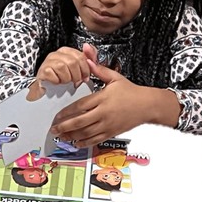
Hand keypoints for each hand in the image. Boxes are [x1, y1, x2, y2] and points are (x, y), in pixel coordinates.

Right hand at [35, 44, 95, 85]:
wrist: (48, 89)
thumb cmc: (62, 78)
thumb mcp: (78, 68)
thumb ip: (88, 57)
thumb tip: (88, 46)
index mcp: (66, 51)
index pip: (81, 56)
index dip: (85, 69)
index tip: (85, 77)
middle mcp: (57, 54)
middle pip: (73, 62)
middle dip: (76, 75)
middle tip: (74, 81)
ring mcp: (48, 61)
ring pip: (62, 67)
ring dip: (66, 78)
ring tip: (64, 81)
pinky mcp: (43, 71)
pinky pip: (53, 75)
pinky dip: (57, 81)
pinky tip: (57, 82)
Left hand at [51, 58, 179, 147]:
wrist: (147, 105)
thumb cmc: (131, 92)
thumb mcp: (115, 78)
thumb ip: (99, 69)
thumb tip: (87, 59)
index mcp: (102, 98)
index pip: (80, 106)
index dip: (66, 112)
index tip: (57, 116)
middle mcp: (104, 113)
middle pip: (80, 122)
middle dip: (64, 127)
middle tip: (54, 129)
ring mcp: (107, 125)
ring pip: (86, 133)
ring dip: (71, 136)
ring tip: (61, 136)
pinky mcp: (111, 133)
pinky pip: (95, 140)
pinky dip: (84, 142)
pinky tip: (76, 142)